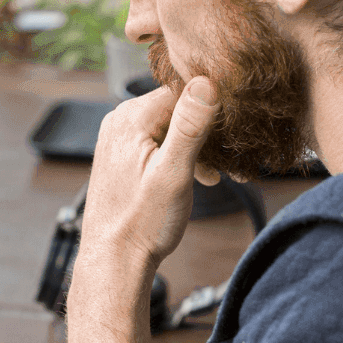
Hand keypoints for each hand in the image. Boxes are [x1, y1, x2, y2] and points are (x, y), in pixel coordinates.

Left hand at [80, 78, 219, 268]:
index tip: (227, 137)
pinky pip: (158, 142)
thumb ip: (190, 126)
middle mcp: (119, 121)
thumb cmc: (142, 224)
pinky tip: (191, 179)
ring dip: (194, 148)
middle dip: (205, 133)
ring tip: (208, 178)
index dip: (211, 110)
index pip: (182, 90)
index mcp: (130, 118)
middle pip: (177, 108)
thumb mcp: (174, 173)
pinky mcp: (122, 155)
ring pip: (170, 127)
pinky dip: (179, 156)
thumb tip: (206, 82)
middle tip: (223, 166)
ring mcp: (118, 138)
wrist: (114, 261)